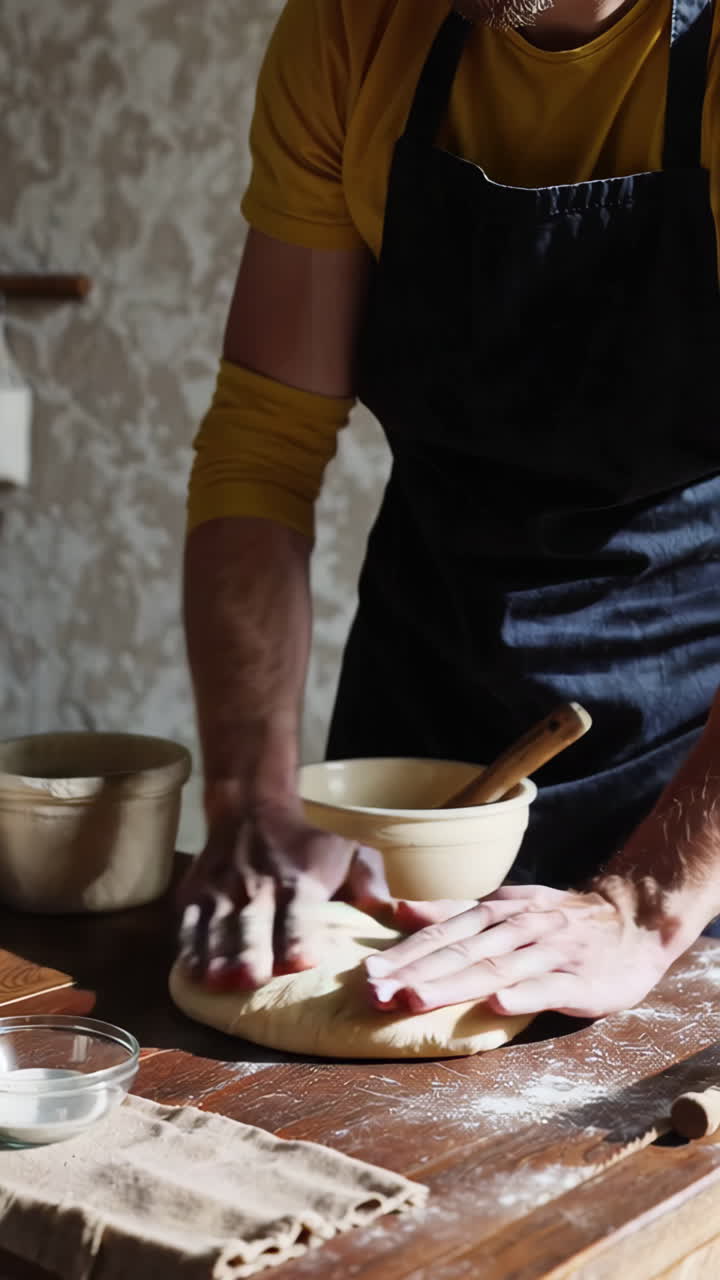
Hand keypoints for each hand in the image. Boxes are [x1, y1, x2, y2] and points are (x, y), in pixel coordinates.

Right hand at [178, 805, 390, 990]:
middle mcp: (258, 886)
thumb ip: (369, 878)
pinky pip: (188, 923)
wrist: (251, 810)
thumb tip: (384, 906)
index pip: (298, 912)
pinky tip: (191, 973)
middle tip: (250, 979)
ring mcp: (221, 891)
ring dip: (216, 954)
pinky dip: (188, 947)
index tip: (299, 964)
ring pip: (217, 926)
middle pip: (253, 922)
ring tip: (216, 982)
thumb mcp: (348, 850)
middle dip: (251, 951)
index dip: (298, 937)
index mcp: (299, 881)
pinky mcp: (194, 895)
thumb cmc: (307, 846)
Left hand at [364, 877, 686, 1018]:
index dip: (405, 953)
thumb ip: (453, 912)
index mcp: (497, 912)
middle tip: (375, 992)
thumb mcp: (506, 908)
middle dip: (415, 972)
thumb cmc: (560, 920)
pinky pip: (550, 987)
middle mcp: (520, 927)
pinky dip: (523, 995)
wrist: (635, 919)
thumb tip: (399, 910)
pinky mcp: (582, 980)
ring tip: (414, 999)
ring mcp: (551, 952)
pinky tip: (497, 1005)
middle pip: (461, 951)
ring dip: (454, 984)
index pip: (444, 934)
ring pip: (497, 968)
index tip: (368, 974)